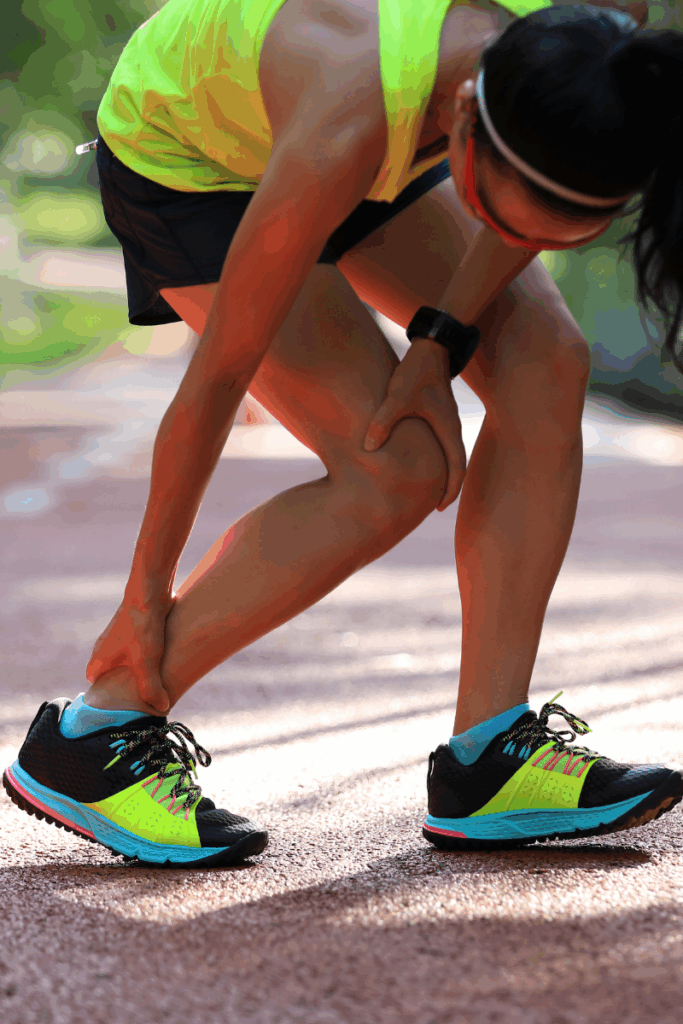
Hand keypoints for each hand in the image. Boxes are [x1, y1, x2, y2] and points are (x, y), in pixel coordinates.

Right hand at [86, 598, 173, 712]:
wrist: (151, 592)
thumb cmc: (142, 628)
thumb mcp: (146, 664)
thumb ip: (151, 689)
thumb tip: (160, 710)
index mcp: (100, 657)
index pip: (93, 681)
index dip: (104, 693)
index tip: (119, 702)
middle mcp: (106, 645)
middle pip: (110, 670)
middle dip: (123, 682)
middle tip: (140, 694)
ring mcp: (121, 635)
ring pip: (126, 657)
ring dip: (137, 667)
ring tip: (153, 677)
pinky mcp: (136, 626)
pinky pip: (139, 646)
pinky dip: (148, 653)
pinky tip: (163, 658)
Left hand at [364, 339, 466, 510]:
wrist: (431, 347)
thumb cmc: (417, 372)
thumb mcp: (397, 397)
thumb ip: (383, 422)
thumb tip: (369, 448)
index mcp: (448, 429)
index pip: (456, 468)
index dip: (450, 490)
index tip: (438, 507)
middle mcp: (451, 427)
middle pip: (455, 466)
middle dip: (446, 487)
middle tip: (432, 505)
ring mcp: (446, 420)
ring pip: (449, 454)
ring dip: (442, 472)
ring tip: (426, 488)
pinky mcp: (438, 413)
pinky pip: (440, 442)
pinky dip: (435, 457)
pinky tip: (419, 460)